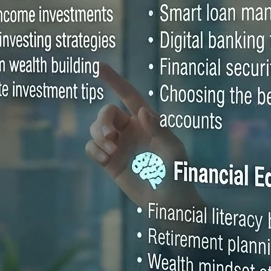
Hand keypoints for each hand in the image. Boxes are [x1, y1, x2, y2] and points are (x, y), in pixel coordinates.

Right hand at [85, 62, 199, 210]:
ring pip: (96, 129)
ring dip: (98, 135)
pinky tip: (105, 159)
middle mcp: (131, 130)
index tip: (98, 66)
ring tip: (110, 151)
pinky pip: (92, 147)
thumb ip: (160, 131)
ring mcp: (119, 146)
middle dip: (102, 120)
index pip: (129, 96)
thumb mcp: (174, 153)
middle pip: (107, 113)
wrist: (169, 204)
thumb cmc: (179, 176)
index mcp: (148, 122)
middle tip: (110, 136)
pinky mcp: (109, 163)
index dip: (114, 80)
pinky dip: (94, 150)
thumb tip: (142, 111)